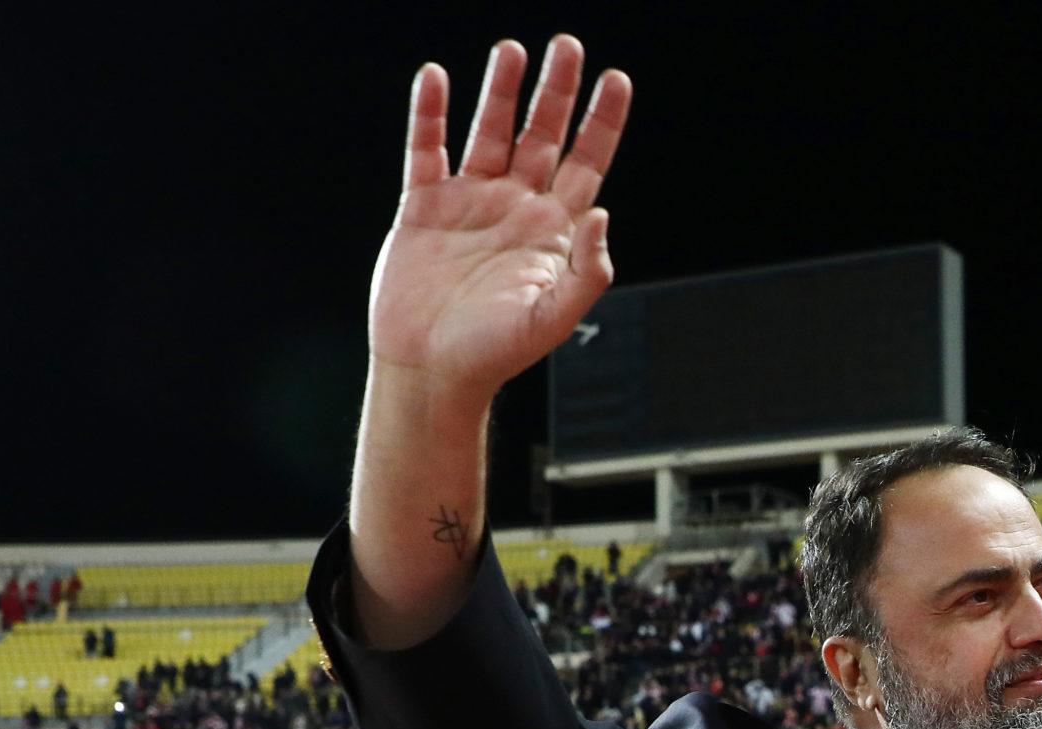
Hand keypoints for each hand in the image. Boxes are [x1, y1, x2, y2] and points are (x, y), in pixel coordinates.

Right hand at [371, 36, 631, 394]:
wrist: (432, 370)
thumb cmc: (495, 353)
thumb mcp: (555, 318)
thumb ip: (587, 270)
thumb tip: (602, 212)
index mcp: (553, 229)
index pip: (587, 161)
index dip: (602, 120)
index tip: (616, 79)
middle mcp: (516, 206)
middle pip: (542, 134)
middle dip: (556, 90)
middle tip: (568, 45)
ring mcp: (470, 202)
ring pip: (490, 131)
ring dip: (501, 91)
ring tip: (512, 50)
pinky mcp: (424, 206)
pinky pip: (427, 148)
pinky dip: (430, 113)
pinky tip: (437, 79)